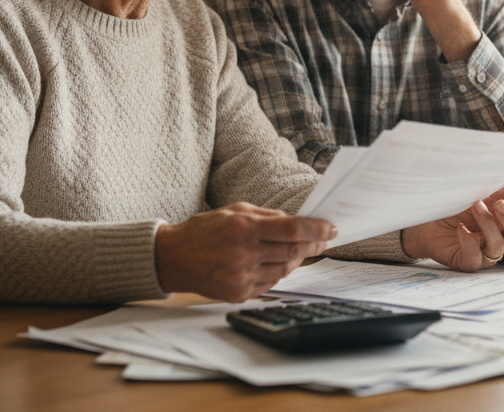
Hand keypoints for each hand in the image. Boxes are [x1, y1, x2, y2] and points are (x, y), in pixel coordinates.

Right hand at [154, 202, 336, 301]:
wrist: (172, 258)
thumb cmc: (204, 230)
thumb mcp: (234, 210)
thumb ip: (267, 215)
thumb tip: (296, 221)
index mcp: (244, 229)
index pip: (292, 230)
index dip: (316, 230)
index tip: (331, 228)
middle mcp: (244, 254)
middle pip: (293, 251)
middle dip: (314, 244)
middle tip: (324, 239)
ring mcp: (242, 277)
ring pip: (284, 269)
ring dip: (295, 258)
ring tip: (297, 249)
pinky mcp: (238, 294)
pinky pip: (270, 283)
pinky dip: (278, 271)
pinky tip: (275, 262)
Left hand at [401, 183, 503, 270]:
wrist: (426, 223)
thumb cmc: (454, 212)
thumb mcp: (475, 201)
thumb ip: (495, 197)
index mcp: (502, 229)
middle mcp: (496, 243)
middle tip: (499, 205)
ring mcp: (482, 255)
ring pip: (497, 247)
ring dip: (489, 226)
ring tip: (477, 206)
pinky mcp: (465, 262)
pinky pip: (474, 258)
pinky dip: (470, 243)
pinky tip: (462, 228)